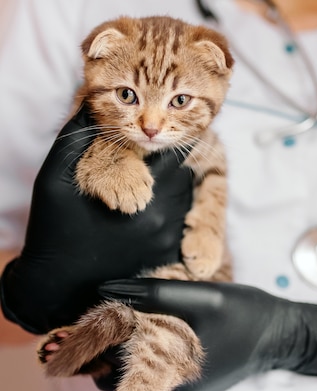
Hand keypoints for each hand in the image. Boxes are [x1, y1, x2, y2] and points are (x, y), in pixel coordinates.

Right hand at [0, 105, 193, 333]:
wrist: (61, 286)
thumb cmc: (55, 229)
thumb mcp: (56, 178)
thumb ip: (75, 137)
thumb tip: (90, 102)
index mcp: (138, 190)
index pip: (166, 151)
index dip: (156, 140)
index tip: (145, 140)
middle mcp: (162, 214)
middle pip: (180, 171)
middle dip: (164, 161)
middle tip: (146, 161)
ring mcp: (169, 236)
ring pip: (185, 194)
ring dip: (171, 184)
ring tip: (145, 185)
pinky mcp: (170, 253)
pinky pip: (184, 220)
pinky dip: (172, 209)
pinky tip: (147, 211)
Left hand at [98, 278, 316, 390]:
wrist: (283, 334)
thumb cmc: (245, 313)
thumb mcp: (202, 296)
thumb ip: (155, 293)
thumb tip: (110, 288)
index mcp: (172, 374)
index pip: (109, 371)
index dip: (98, 343)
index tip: (101, 320)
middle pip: (123, 375)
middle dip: (116, 347)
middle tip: (124, 316)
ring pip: (143, 375)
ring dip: (138, 351)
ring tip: (147, 321)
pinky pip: (163, 376)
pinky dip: (158, 357)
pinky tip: (170, 333)